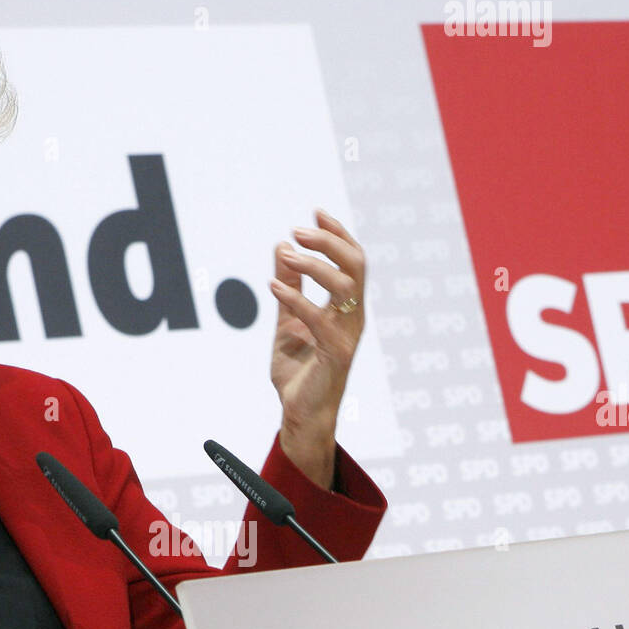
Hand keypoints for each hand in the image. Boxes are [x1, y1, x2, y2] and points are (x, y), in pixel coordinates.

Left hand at [269, 209, 365, 487]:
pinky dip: (296, 298)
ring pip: (344, 286)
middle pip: (355, 265)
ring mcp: (346, 336)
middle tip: (298, 229)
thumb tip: (281, 248)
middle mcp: (352, 318)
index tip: (316, 212)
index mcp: (345, 309)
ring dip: (314, 264)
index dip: (338, 234)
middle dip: (330, 241)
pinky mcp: (335, 355)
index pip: (351, 261)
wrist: (299, 415)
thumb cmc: (299, 373)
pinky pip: (318, 319)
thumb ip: (289, 288)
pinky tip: (273, 285)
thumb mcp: (287, 322)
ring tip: (286, 252)